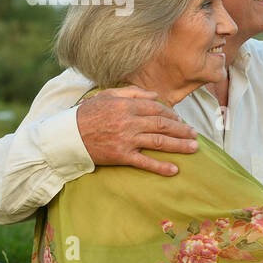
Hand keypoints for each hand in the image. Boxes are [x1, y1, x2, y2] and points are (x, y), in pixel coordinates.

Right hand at [76, 87, 198, 175]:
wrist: (66, 136)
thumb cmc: (87, 114)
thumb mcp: (107, 95)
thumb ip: (132, 92)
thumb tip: (155, 95)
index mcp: (127, 105)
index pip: (157, 109)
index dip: (173, 115)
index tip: (181, 120)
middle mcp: (129, 121)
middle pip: (163, 125)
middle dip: (182, 130)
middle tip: (195, 134)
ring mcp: (126, 139)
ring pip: (159, 142)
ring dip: (179, 145)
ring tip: (193, 148)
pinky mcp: (121, 155)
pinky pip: (144, 162)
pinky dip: (160, 166)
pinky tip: (174, 170)